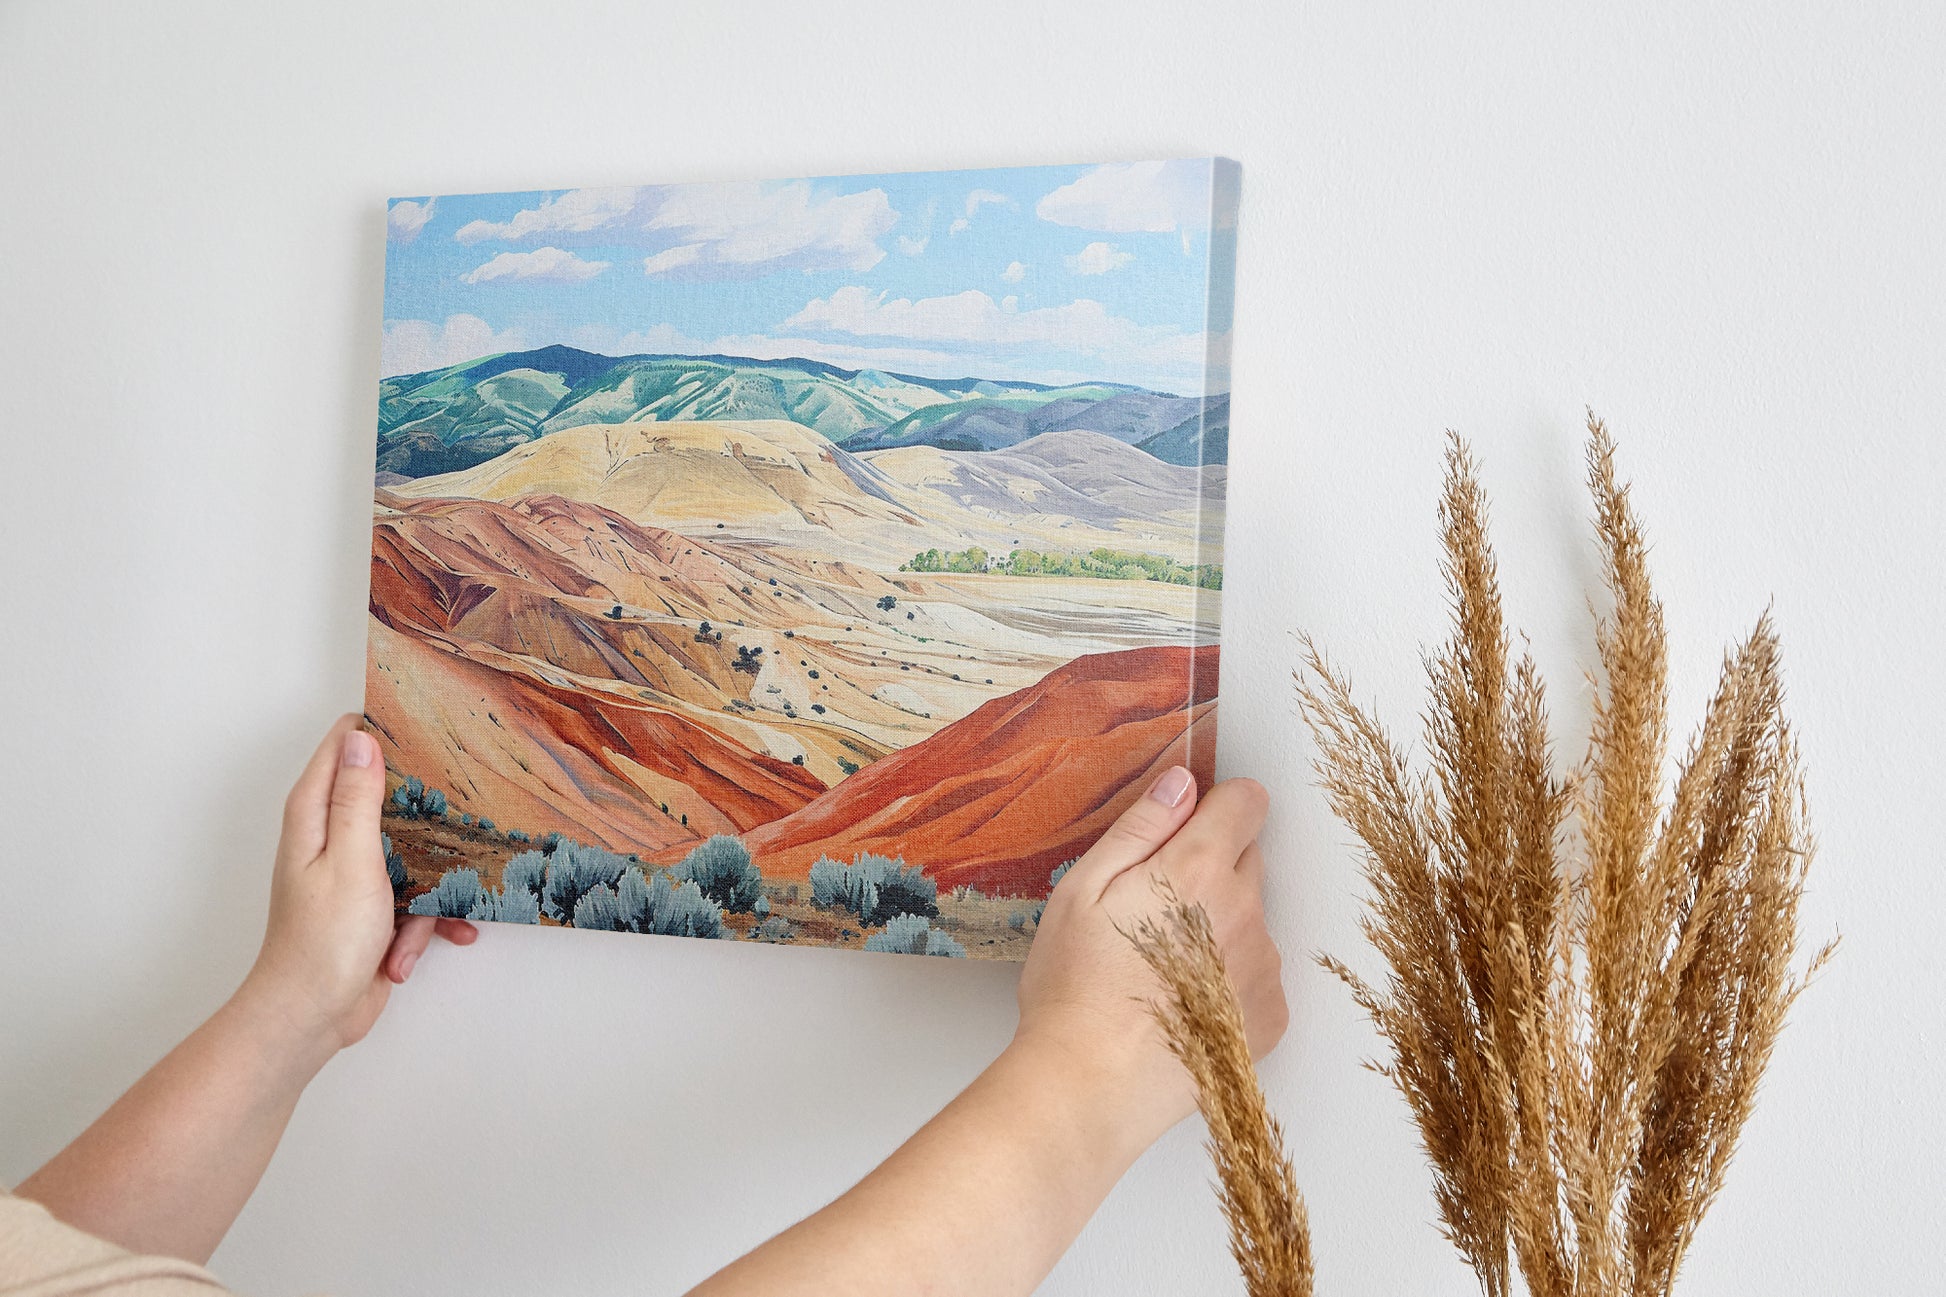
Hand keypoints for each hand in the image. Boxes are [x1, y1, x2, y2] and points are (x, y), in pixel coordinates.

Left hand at [237, 714, 475, 1061]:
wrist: (311, 1017)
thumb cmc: (323, 940)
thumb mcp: (351, 860)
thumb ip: (358, 799)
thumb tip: (362, 737)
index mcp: (314, 815)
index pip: (344, 745)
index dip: (381, 729)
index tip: (427, 724)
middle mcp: (330, 837)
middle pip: (386, 794)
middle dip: (425, 806)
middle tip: (462, 807)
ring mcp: (352, 873)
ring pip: (411, 849)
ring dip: (430, 882)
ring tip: (440, 911)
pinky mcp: (372, 908)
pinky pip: (413, 897)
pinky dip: (422, 923)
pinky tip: (423, 947)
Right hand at [1013, 767, 1285, 1149]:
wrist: (1091, 1086)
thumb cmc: (1075, 989)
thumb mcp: (1083, 889)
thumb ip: (1140, 827)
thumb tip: (1182, 783)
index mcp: (1198, 870)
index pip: (1247, 802)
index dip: (1215, 807)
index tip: (1186, 829)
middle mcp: (1245, 912)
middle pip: (1248, 860)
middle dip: (1209, 869)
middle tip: (1152, 910)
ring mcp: (1263, 967)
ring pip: (1251, 920)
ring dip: (1219, 928)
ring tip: (1160, 968)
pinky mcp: (1270, 1017)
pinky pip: (1257, 975)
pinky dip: (1229, 981)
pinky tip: (1182, 1003)